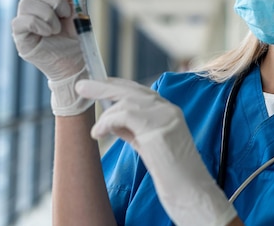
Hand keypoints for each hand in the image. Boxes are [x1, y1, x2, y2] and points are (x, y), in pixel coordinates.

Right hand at [11, 0, 92, 115]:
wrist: (76, 62)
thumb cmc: (76, 36)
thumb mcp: (80, 10)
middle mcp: (32, 6)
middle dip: (55, 0)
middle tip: (67, 15)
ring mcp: (23, 20)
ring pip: (28, 3)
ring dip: (49, 15)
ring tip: (57, 28)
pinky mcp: (19, 35)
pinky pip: (22, 21)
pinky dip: (40, 25)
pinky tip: (49, 34)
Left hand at [76, 78, 237, 225]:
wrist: (191, 189)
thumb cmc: (172, 172)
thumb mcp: (148, 145)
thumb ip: (133, 129)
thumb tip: (111, 120)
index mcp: (169, 111)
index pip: (141, 91)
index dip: (118, 86)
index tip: (99, 84)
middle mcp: (168, 109)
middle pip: (133, 89)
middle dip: (104, 86)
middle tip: (81, 86)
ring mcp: (165, 116)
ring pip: (127, 102)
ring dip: (106, 115)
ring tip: (97, 131)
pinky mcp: (159, 128)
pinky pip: (125, 116)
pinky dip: (107, 122)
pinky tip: (98, 133)